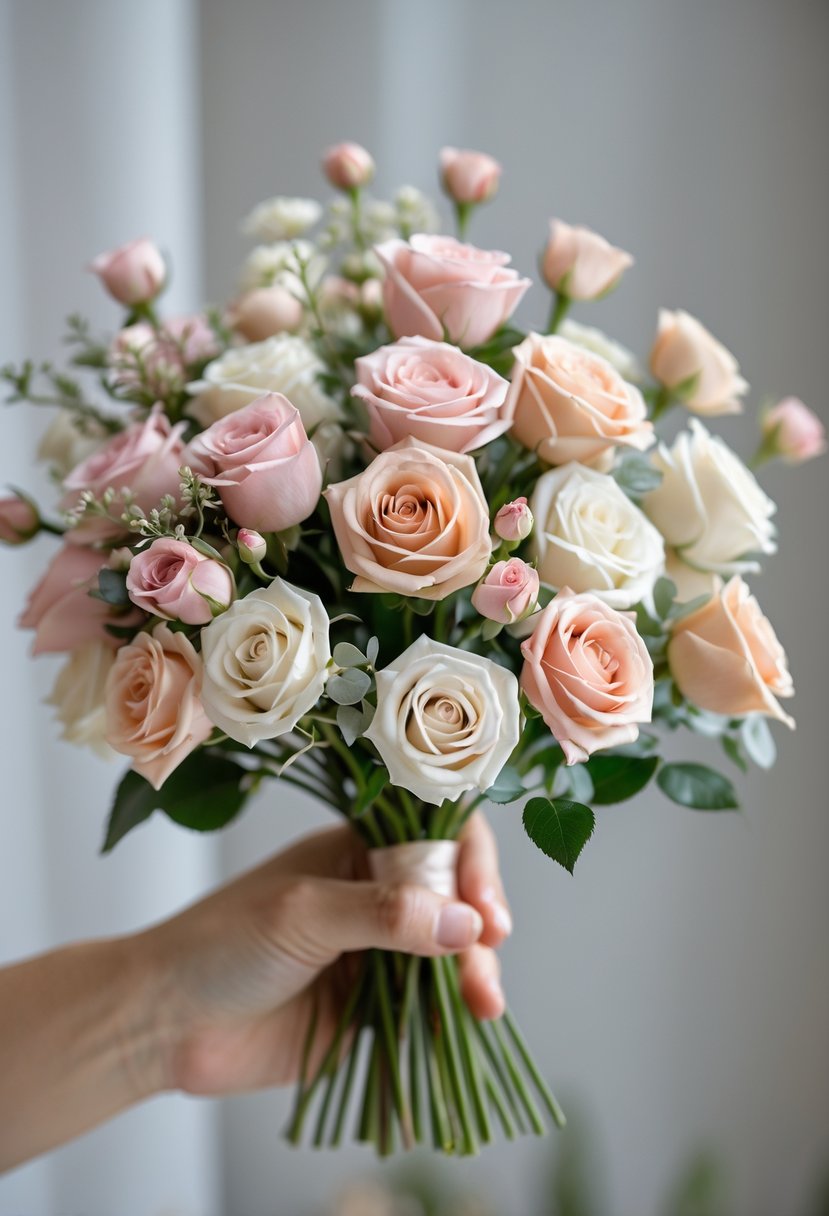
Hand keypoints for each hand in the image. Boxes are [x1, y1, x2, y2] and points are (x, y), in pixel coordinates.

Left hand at [140, 812, 511, 1098]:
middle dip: (479, 929)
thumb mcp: (303, 913)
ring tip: (482, 1005)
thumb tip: (466, 924)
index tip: (486, 909)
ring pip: (449, 956)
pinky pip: (427, 1008)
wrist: (165, 1025)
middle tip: (484, 962)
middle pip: (455, 899)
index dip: (473, 865)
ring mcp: (376, 954)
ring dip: (474, 974)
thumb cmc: (220, 945)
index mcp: (356, 850)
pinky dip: (452, 1016)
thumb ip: (384, 914)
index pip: (438, 837)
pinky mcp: (371, 1010)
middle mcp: (375, 895)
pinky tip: (468, 1026)